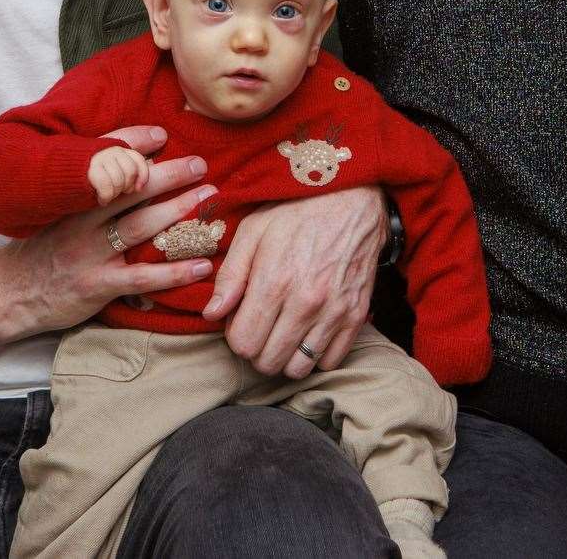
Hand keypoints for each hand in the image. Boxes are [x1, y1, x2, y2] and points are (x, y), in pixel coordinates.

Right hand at [9, 126, 218, 333]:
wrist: (11, 293)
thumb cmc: (44, 249)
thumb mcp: (58, 212)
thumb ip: (89, 192)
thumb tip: (134, 165)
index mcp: (72, 198)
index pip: (101, 163)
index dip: (132, 145)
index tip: (163, 134)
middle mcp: (80, 221)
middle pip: (129, 190)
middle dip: (168, 174)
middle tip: (200, 164)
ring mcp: (89, 253)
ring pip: (139, 227)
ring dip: (178, 211)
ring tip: (208, 198)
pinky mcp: (97, 285)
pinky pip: (142, 277)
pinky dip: (174, 271)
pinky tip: (203, 265)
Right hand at [88, 144, 149, 203]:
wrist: (58, 176)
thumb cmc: (87, 178)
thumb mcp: (109, 170)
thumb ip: (126, 168)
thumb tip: (142, 179)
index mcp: (115, 148)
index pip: (137, 158)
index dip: (143, 174)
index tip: (138, 188)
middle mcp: (108, 150)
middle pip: (130, 170)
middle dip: (127, 186)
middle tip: (117, 193)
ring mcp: (97, 158)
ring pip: (120, 179)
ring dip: (115, 193)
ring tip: (107, 196)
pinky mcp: (88, 170)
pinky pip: (106, 185)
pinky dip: (106, 196)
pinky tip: (101, 200)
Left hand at [206, 185, 386, 378]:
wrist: (352, 198)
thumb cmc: (297, 210)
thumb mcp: (253, 230)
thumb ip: (230, 275)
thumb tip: (212, 314)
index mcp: (274, 282)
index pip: (243, 344)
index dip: (236, 336)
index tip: (242, 319)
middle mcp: (305, 303)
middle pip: (268, 362)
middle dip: (257, 350)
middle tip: (261, 327)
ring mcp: (333, 312)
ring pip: (298, 368)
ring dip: (286, 357)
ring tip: (283, 332)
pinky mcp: (355, 314)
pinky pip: (330, 360)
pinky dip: (316, 354)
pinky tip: (309, 332)